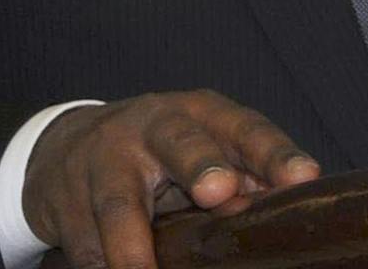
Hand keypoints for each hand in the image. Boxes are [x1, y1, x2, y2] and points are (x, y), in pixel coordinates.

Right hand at [22, 91, 319, 268]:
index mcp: (203, 114)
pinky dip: (105, 265)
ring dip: (136, 244)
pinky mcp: (66, 202)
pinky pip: (88, 243)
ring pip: (121, 203)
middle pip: (181, 143)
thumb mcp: (205, 151)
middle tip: (221, 191)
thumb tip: (279, 215)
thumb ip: (243, 177)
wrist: (63, 148)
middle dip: (202, 165)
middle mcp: (155, 128)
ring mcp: (105, 162)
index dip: (275, 153)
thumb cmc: (160, 154)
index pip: (246, 129)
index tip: (304, 177)